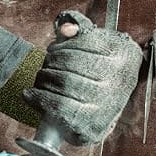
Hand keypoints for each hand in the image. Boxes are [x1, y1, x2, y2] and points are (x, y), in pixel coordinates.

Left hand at [23, 11, 142, 145]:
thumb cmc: (98, 74)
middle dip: (51, 62)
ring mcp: (107, 106)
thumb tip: (65, 28)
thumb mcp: (96, 45)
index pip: (86, 41)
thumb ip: (80, 28)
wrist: (106, 112)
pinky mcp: (92, 126)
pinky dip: (40, 99)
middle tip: (46, 65)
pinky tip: (31, 94)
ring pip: (65, 83)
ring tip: (41, 79)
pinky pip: (60, 108)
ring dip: (44, 78)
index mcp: (124, 55)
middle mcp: (120, 80)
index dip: (63, 46)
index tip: (54, 50)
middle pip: (72, 62)